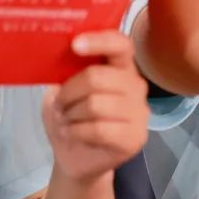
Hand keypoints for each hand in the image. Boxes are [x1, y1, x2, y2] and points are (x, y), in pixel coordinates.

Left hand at [42, 31, 148, 183]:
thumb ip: (66, 73)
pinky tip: (71, 134)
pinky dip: (76, 132)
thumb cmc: (70, 118)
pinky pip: (99, 130)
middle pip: (97, 77)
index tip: (75, 45)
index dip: (100, 41)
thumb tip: (58, 59)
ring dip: (70, 115)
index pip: (121, 45)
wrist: (75, 158)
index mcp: (121, 67)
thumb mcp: (61, 91)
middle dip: (68, 92)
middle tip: (60, 105)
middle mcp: (136, 85)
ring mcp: (139, 112)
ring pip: (95, 105)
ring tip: (65, 121)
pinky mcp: (135, 138)